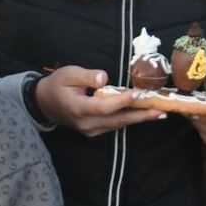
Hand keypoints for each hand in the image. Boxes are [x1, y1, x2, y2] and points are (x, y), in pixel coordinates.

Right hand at [35, 66, 165, 137]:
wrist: (45, 103)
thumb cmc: (57, 84)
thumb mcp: (68, 73)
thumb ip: (86, 75)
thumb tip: (105, 78)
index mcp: (78, 108)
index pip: (103, 106)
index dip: (121, 101)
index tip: (137, 93)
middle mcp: (86, 123)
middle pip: (117, 120)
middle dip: (140, 115)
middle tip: (161, 110)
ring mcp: (90, 130)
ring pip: (118, 124)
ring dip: (139, 118)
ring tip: (159, 113)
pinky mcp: (94, 131)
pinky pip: (114, 125)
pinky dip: (129, 119)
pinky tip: (144, 114)